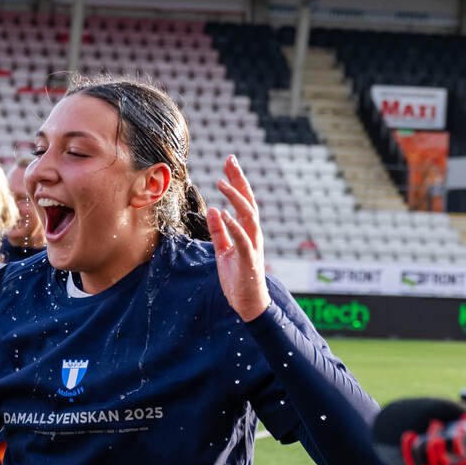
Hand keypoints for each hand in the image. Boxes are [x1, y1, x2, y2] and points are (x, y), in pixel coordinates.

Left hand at [205, 155, 270, 321]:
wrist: (248, 304)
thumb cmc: (238, 278)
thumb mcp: (224, 251)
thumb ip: (219, 231)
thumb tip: (212, 210)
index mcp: (248, 231)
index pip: (244, 200)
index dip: (237, 180)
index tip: (229, 162)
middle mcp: (253, 234)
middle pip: (249, 201)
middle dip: (240, 180)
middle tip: (230, 160)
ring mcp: (253, 246)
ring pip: (249, 216)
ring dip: (236, 199)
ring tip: (222, 183)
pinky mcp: (249, 260)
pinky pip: (242, 239)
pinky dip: (233, 225)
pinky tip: (224, 213)